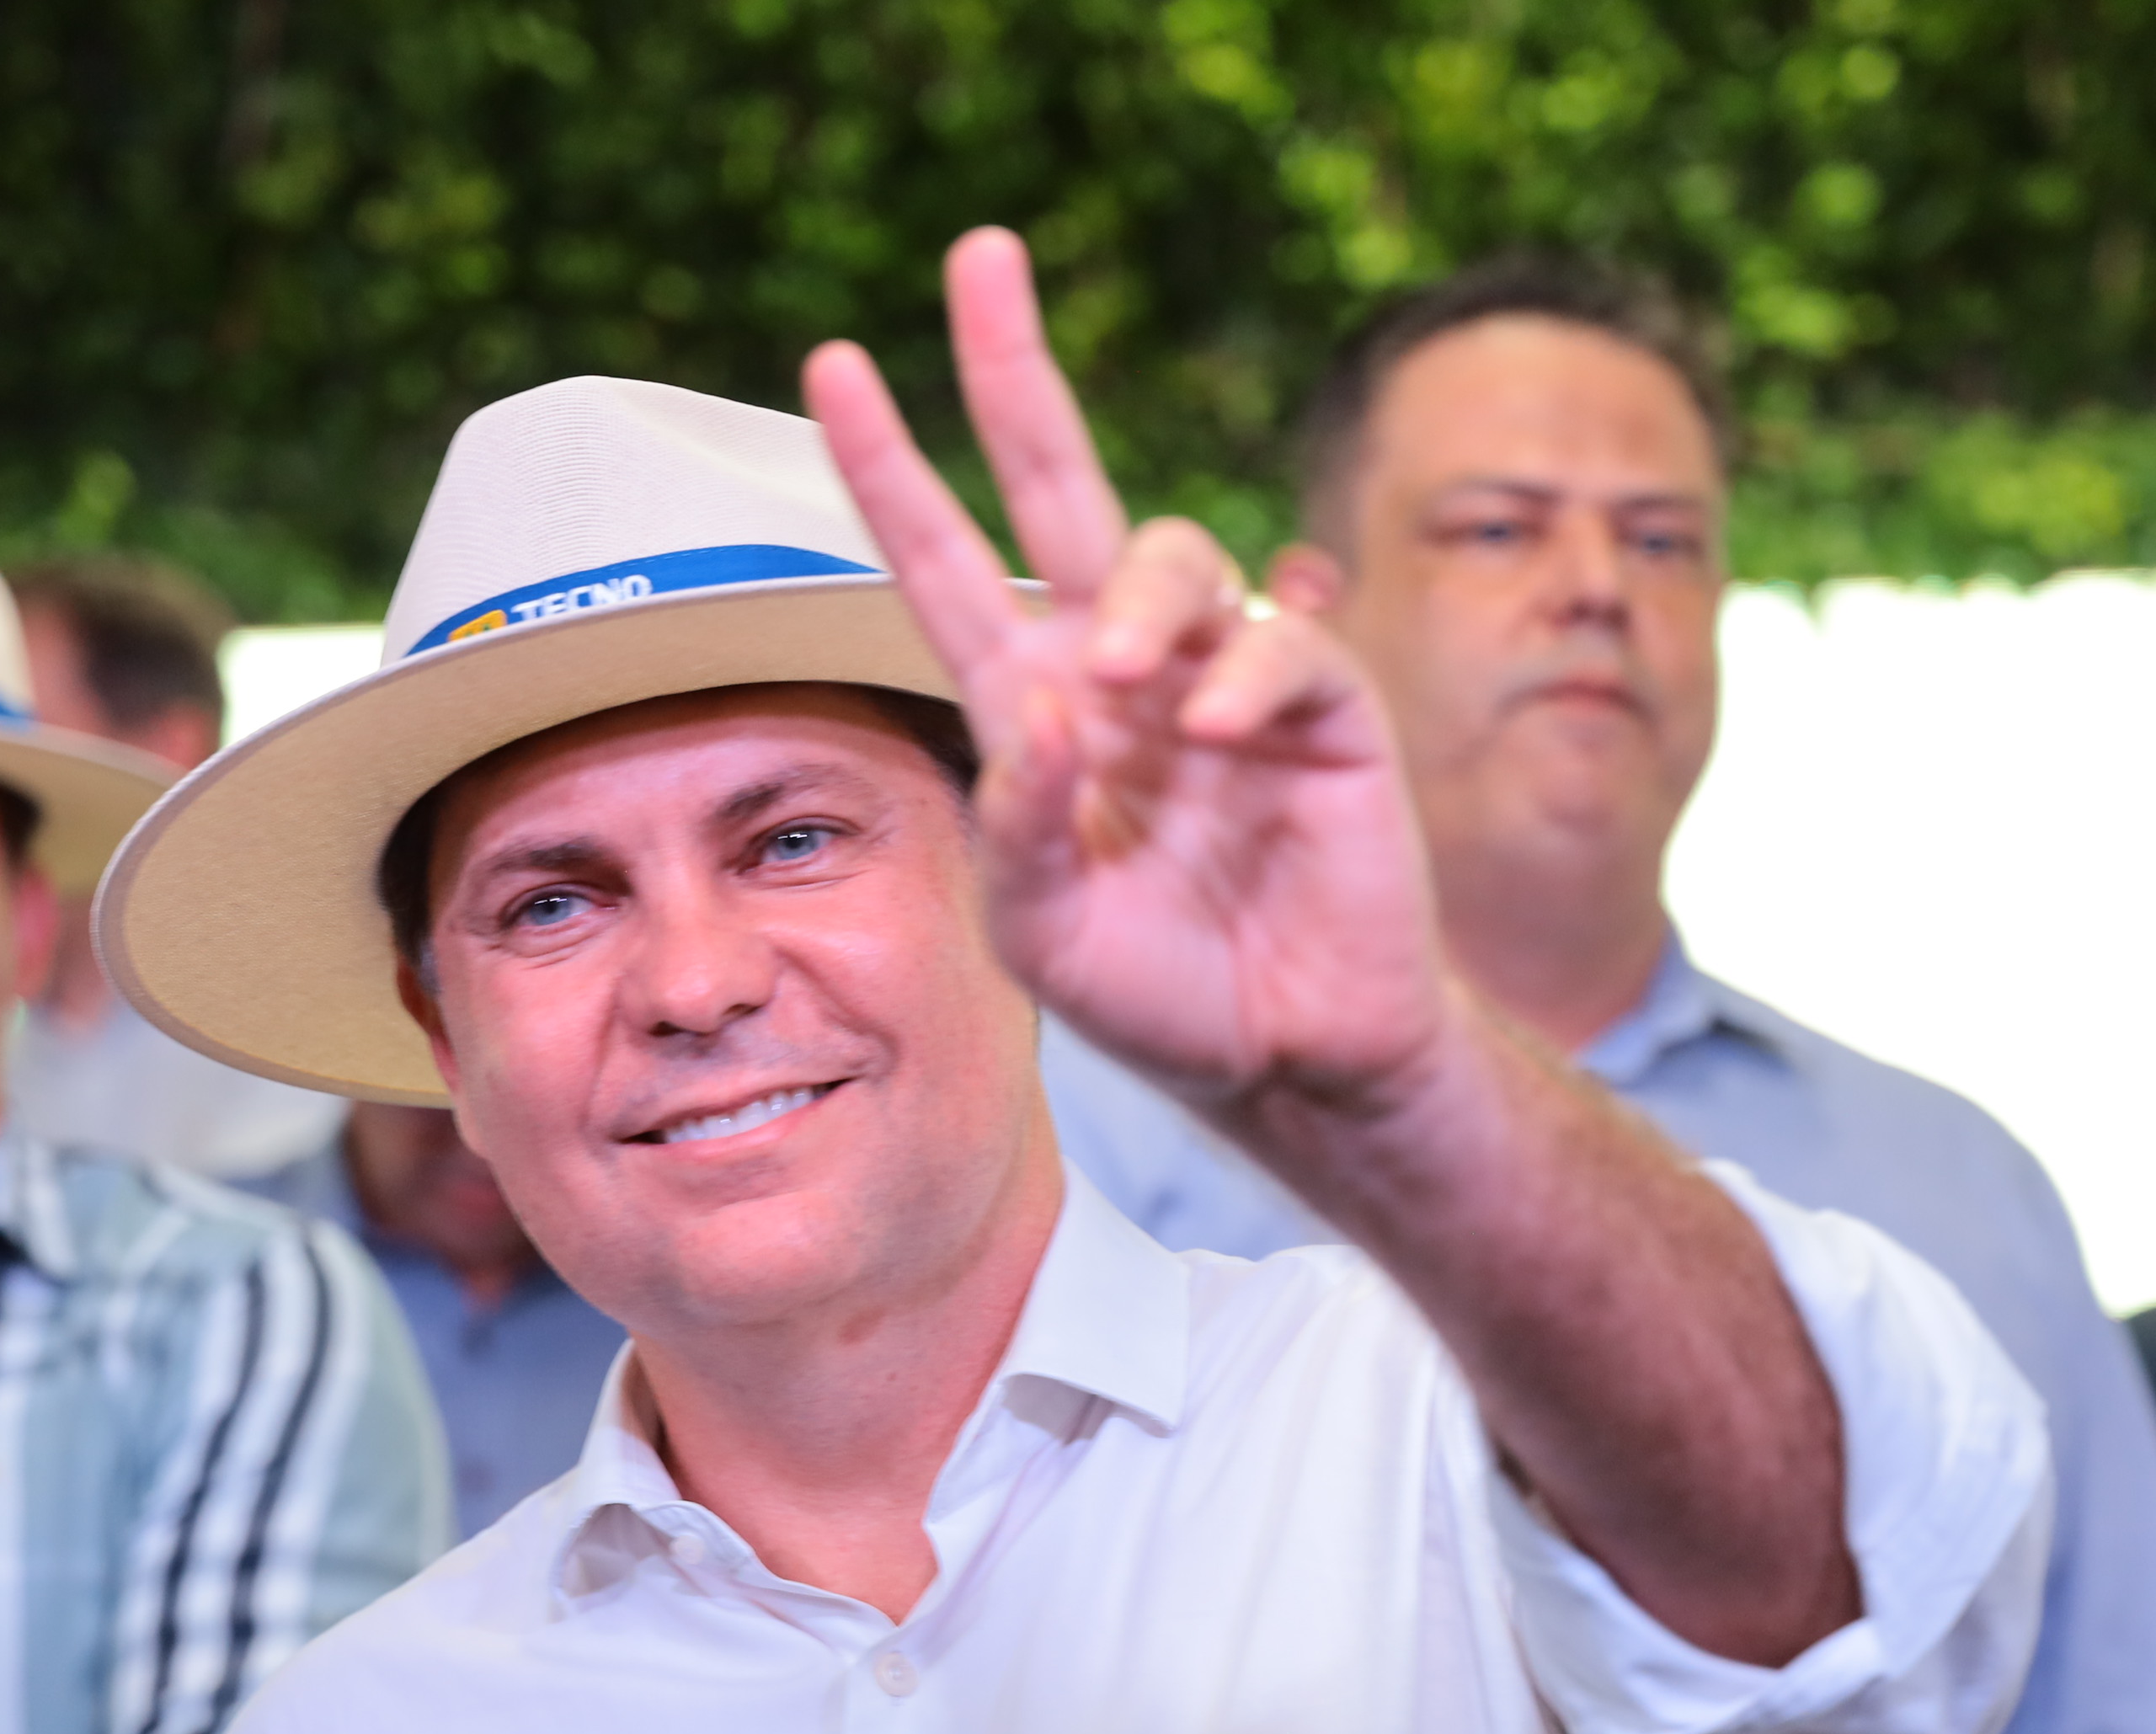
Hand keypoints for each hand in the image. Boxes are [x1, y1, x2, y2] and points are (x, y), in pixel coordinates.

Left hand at [801, 228, 1450, 1117]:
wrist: (1285, 1056)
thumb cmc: (1154, 989)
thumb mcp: (1042, 931)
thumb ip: (1020, 829)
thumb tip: (1042, 707)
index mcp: (1030, 705)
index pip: (945, 564)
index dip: (891, 466)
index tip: (832, 362)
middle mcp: (1118, 667)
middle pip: (1063, 480)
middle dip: (1013, 367)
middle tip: (978, 255)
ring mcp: (1220, 674)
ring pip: (1174, 552)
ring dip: (1139, 602)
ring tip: (1116, 684)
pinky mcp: (1323, 705)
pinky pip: (1285, 641)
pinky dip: (1247, 678)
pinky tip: (1222, 739)